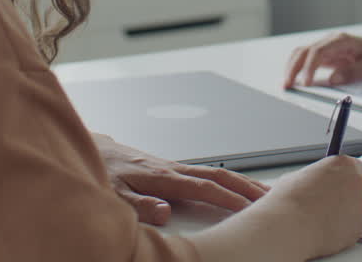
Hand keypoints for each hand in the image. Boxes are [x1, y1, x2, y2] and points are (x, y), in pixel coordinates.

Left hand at [93, 133, 268, 225]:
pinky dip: (225, 179)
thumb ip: (138, 204)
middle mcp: (172, 169)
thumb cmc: (101, 170)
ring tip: (262, 192)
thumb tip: (165, 213)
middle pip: (218, 176)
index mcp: (162, 176)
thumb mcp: (113, 193)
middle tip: (271, 198)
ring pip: (215, 173)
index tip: (250, 207)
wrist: (90, 149)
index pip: (203, 188)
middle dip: (245, 186)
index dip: (227, 198)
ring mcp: (172, 167)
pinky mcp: (169, 169)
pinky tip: (231, 186)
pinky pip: (205, 174)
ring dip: (239, 182)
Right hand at [251, 155, 361, 259]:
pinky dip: (347, 228)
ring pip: (361, 207)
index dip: (344, 177)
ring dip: (349, 211)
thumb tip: (316, 184)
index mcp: (344, 163)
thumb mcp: (300, 177)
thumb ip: (317, 178)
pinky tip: (330, 229)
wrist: (291, 226)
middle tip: (332, 203)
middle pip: (360, 186)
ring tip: (326, 218)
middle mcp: (358, 181)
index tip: (338, 184)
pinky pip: (358, 225)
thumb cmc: (290, 200)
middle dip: (349, 194)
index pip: (354, 167)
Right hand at [283, 32, 361, 88]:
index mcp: (341, 41)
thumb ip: (353, 72)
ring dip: (292, 67)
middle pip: (304, 51)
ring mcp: (327, 47)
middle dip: (293, 68)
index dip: (309, 67)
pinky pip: (308, 59)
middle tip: (287, 85)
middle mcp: (331, 41)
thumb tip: (333, 80)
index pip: (318, 51)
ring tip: (287, 84)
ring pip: (302, 54)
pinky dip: (299, 68)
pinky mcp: (327, 55)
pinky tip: (295, 79)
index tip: (306, 82)